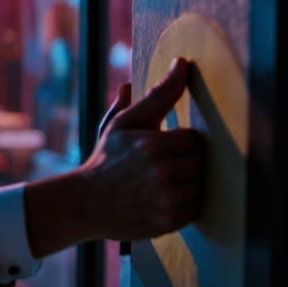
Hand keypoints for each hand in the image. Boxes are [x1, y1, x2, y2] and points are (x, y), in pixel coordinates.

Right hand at [79, 56, 204, 241]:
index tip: (162, 146)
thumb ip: (157, 95)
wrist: (86, 202)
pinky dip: (186, 203)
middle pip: (201, 163)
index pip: (193, 139)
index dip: (179, 142)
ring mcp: (167, 200)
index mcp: (153, 145)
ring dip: (187, 183)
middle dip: (185, 161)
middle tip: (163, 164)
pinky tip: (165, 198)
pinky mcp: (169, 222)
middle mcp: (162, 173)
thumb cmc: (107, 158)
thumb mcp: (124, 122)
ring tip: (163, 182)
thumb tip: (181, 64)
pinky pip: (196, 208)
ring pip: (201, 186)